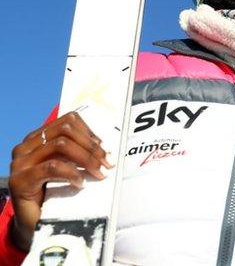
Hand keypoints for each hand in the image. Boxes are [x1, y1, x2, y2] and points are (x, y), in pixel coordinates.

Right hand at [7, 112, 111, 250]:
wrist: (35, 223)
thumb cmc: (54, 194)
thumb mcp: (68, 167)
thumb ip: (78, 152)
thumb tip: (105, 146)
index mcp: (38, 139)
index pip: (68, 121)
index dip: (90, 132)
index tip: (105, 149)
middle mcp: (26, 147)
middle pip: (66, 131)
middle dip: (91, 146)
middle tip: (107, 163)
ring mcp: (20, 163)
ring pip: (60, 145)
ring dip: (86, 159)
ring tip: (98, 173)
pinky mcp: (19, 180)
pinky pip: (52, 167)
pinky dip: (72, 173)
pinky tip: (80, 184)